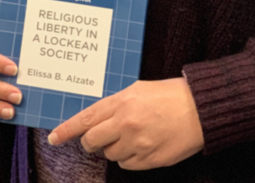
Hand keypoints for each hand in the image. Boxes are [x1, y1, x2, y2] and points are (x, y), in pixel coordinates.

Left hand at [47, 78, 204, 170]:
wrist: (200, 109)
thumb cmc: (171, 94)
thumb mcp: (139, 89)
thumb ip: (117, 103)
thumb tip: (98, 117)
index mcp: (122, 101)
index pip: (85, 119)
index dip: (66, 130)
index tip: (54, 137)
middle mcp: (126, 123)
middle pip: (92, 142)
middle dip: (92, 141)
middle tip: (101, 137)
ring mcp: (137, 143)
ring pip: (110, 155)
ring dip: (115, 147)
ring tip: (134, 134)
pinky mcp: (148, 160)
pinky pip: (127, 164)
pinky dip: (130, 157)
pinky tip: (144, 144)